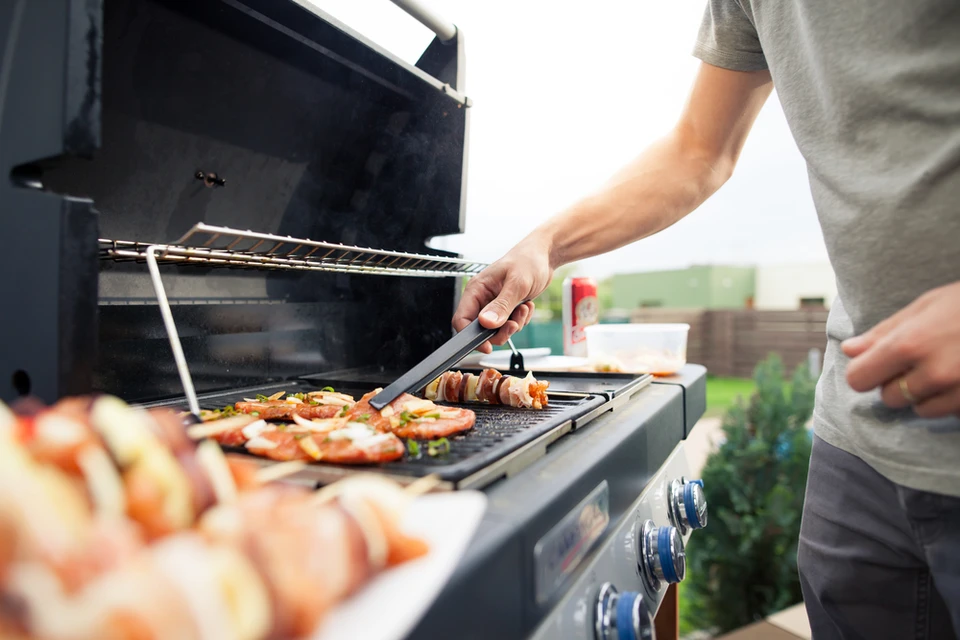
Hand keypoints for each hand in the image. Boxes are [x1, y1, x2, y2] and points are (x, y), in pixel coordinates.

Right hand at [452, 237, 551, 353]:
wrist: (545, 256)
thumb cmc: (529, 260)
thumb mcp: (517, 284)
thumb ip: (501, 305)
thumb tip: (487, 323)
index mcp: (477, 289)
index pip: (462, 319)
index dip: (471, 337)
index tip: (487, 346)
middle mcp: (482, 298)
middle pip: (481, 329)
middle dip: (500, 331)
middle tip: (515, 323)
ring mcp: (494, 304)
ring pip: (497, 329)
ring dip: (514, 324)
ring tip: (523, 308)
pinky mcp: (506, 308)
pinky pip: (509, 325)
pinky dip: (520, 320)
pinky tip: (526, 306)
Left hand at [843, 281, 959, 417]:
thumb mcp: (925, 306)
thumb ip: (884, 332)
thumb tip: (849, 350)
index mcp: (909, 345)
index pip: (859, 379)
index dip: (865, 372)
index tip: (876, 364)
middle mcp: (932, 374)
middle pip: (888, 398)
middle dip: (897, 382)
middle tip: (921, 359)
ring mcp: (958, 393)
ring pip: (920, 410)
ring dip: (926, 394)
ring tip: (949, 365)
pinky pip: (951, 413)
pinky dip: (953, 401)